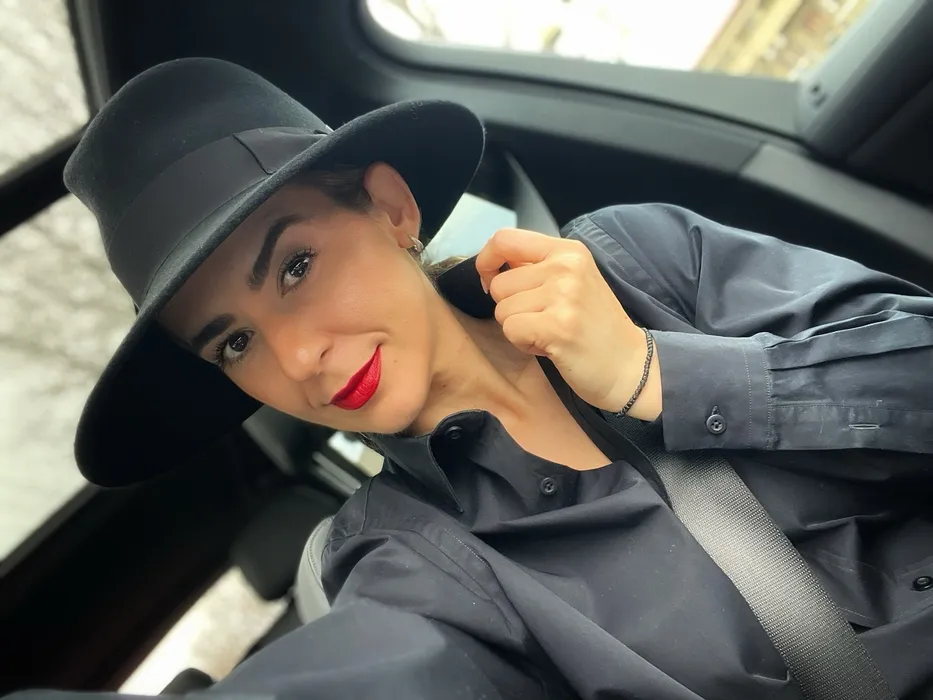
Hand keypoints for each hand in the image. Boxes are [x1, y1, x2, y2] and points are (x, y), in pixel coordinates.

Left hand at [475, 228, 661, 418]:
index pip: (504, 239)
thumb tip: (491, 267)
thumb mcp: (572, 282)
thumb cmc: (594, 327)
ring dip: (518, 328)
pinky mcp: (557, 326)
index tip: (492, 282)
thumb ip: (535, 268)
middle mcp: (566, 266)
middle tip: (544, 319)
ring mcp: (563, 295)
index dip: (487, 262)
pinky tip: (550, 346)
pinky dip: (523, 344)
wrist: (630, 365)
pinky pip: (511, 330)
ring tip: (550, 332)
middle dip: (511, 308)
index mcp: (568, 251)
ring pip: (502, 310)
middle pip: (499, 284)